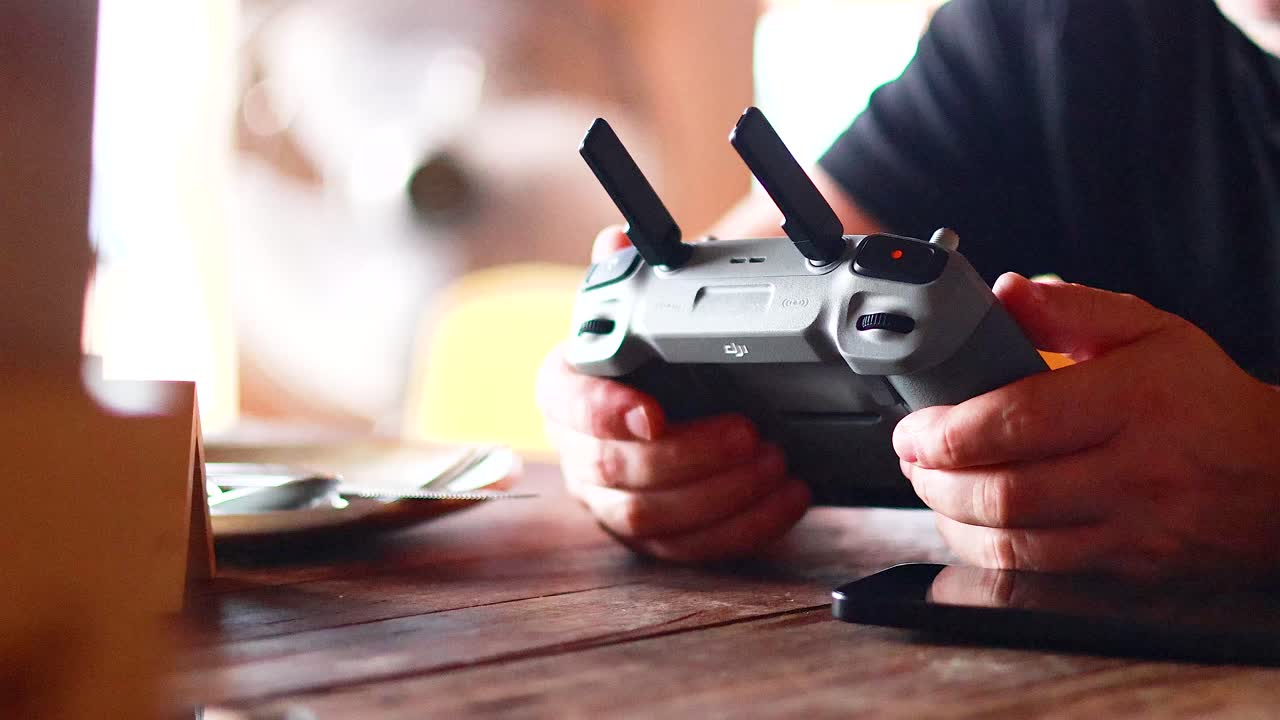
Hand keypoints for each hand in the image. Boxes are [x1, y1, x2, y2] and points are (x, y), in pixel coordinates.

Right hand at [535, 227, 810, 562]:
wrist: (674, 393)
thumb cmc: (654, 354)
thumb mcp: (645, 308)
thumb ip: (630, 277)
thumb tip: (616, 242)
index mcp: (567, 390)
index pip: (567, 405)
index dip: (605, 413)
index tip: (654, 413)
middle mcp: (580, 453)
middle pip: (616, 471)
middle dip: (689, 457)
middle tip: (750, 431)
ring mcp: (611, 503)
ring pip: (653, 518)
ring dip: (722, 493)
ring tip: (777, 460)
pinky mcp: (653, 538)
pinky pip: (691, 550)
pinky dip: (745, 527)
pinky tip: (787, 497)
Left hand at [895, 274, 1279, 581]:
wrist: (1278, 477)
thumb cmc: (1203, 399)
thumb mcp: (1149, 330)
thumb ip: (1070, 308)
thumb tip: (1002, 293)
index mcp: (1131, 400)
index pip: (1015, 421)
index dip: (945, 431)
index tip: (912, 427)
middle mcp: (1133, 471)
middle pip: (1002, 491)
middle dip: (934, 478)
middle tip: (911, 456)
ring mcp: (1133, 529)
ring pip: (1014, 543)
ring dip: (950, 518)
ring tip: (931, 486)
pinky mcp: (1128, 569)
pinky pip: (1038, 573)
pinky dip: (986, 552)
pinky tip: (967, 526)